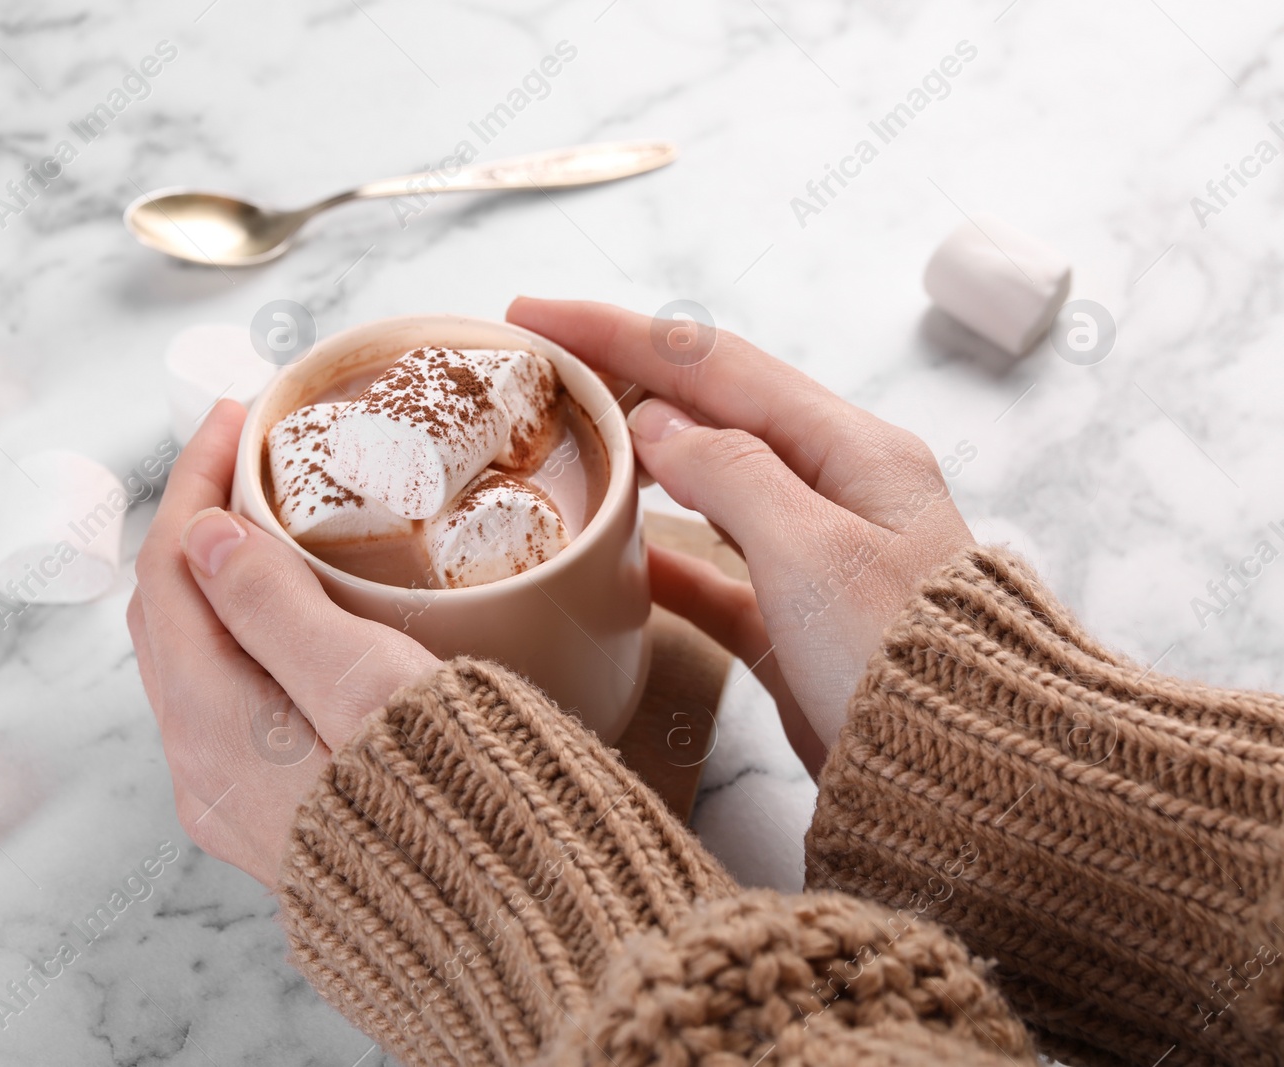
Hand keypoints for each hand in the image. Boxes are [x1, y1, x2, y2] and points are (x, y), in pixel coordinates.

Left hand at [127, 400, 440, 886]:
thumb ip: (275, 609)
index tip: (241, 415)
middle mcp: (205, 768)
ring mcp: (234, 797)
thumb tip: (204, 534)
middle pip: (169, 612)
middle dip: (198, 518)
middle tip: (251, 452)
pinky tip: (290, 608)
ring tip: (270, 514)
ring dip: (217, 574)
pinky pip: (227, 697)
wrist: (506, 933)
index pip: (172, 570)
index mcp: (216, 726)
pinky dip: (243, 629)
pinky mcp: (275, 811)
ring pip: (194, 656)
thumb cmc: (455, 811)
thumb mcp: (366, 688)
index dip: (197, 480)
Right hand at [507, 298, 972, 771]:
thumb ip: (730, 472)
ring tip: (564, 443)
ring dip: (637, 459)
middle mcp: (837, 488)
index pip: (715, 362)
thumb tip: (657, 423)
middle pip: (711, 411)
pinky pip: (713, 571)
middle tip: (536, 372)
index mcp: (852, 449)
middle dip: (624, 380)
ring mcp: (817, 555)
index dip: (619, 331)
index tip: (535, 314)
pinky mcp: (795, 624)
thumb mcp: (813, 550)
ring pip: (708, 484)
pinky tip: (611, 554)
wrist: (969, 783)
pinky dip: (661, 556)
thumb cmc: (905, 661)